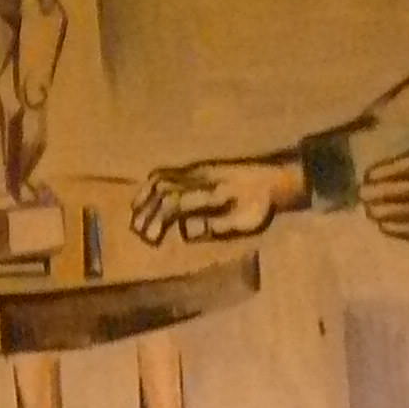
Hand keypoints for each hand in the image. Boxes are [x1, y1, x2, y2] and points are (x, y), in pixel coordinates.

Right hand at [132, 156, 299, 244]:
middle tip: (138, 233)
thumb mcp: (246, 222)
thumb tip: (186, 231)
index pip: (175, 203)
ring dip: (143, 198)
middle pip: (162, 190)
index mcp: (211, 192)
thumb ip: (217, 228)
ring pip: (159, 178)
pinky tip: (144, 199)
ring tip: (135, 218)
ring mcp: (194, 170)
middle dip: (146, 212)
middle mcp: (198, 177)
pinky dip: (148, 186)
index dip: (158, 220)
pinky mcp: (194, 168)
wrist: (273, 177)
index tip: (151, 239)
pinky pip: (164, 172)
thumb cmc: (260, 205)